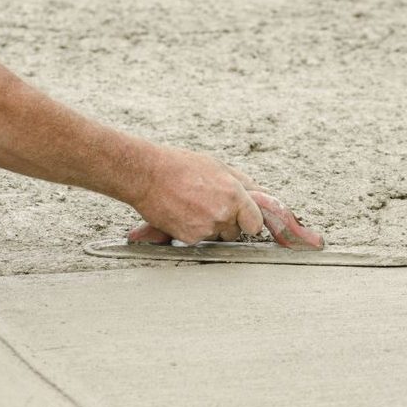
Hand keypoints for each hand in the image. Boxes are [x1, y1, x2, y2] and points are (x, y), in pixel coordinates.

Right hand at [129, 147, 264, 244]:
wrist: (146, 175)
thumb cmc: (180, 166)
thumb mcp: (217, 166)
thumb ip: (242, 183)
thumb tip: (260, 194)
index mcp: (234, 195)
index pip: (256, 223)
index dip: (250, 220)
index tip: (244, 218)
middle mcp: (223, 215)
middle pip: (236, 232)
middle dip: (228, 223)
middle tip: (210, 205)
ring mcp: (206, 228)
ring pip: (216, 236)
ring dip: (210, 227)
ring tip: (193, 206)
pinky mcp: (189, 238)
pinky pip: (198, 240)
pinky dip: (192, 230)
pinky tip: (182, 213)